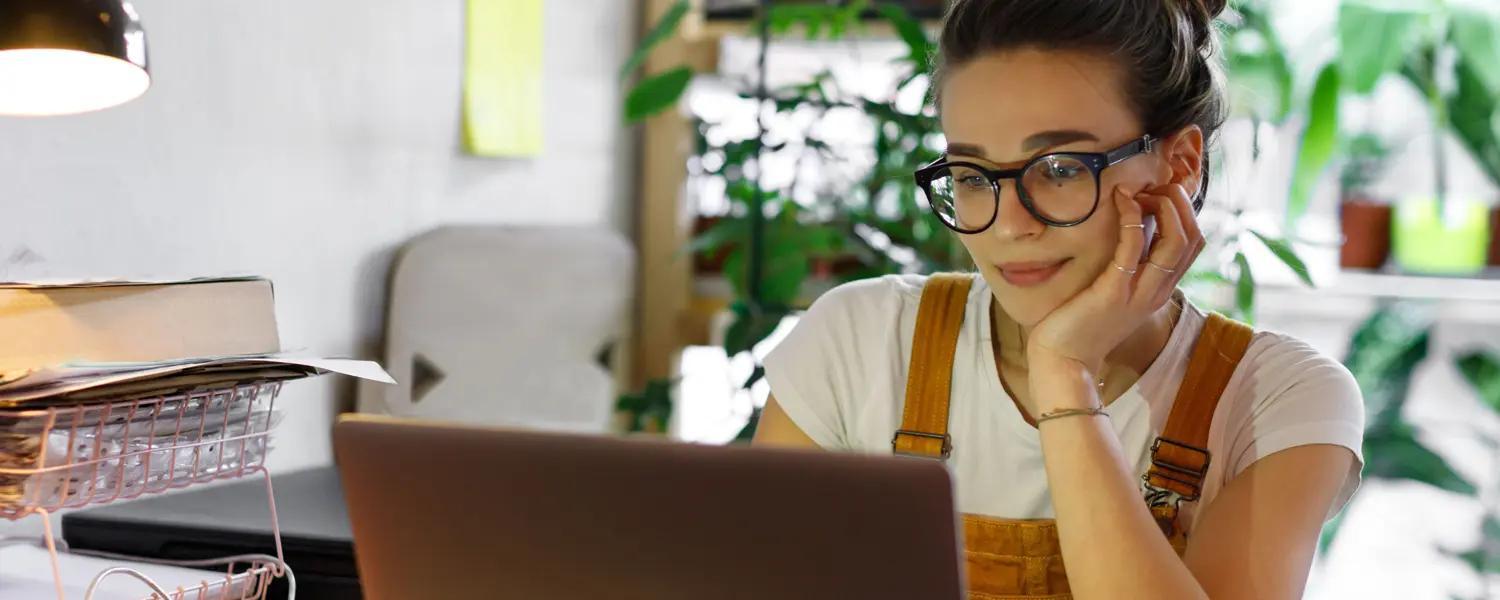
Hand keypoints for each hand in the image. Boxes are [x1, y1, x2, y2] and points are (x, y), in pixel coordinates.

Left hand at [1025, 183, 1205, 383]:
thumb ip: (1128, 268)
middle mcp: (1157, 292)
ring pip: (1176, 242)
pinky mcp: (1113, 291)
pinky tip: (1121, 201)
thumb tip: (1128, 232)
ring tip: (1140, 190)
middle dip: (1180, 203)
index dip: (1184, 212)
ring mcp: (1138, 293)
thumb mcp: (1114, 293)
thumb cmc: (1081, 325)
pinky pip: (1133, 247)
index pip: (1193, 244)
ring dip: (1163, 206)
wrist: (1064, 362)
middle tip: (1153, 186)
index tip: (1158, 194)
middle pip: (1193, 238)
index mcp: (1159, 290)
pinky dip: (1132, 218)